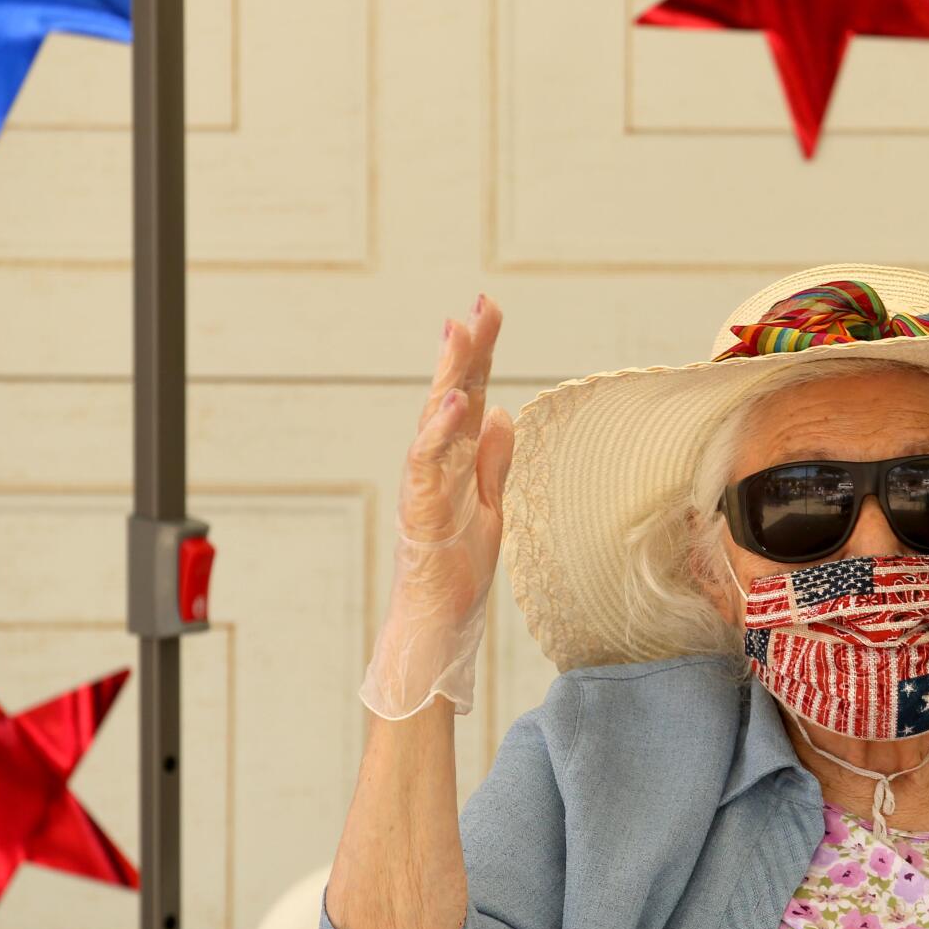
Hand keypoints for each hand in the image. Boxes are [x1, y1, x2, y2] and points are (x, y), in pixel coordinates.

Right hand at [358, 294, 513, 720]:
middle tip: (480, 303)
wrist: (436, 625)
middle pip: (452, 396)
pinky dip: (440, 433)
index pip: (469, 395)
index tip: (488, 308)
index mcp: (456, 460)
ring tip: (462, 334)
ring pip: (436, 421)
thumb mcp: (491, 506)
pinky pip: (429, 466)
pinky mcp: (423, 511)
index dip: (478, 353)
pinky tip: (455, 404)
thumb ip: (493, 461)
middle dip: (466, 349)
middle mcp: (436, 465)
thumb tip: (505, 414)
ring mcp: (426, 486)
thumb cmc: (457, 571)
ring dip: (449, 377)